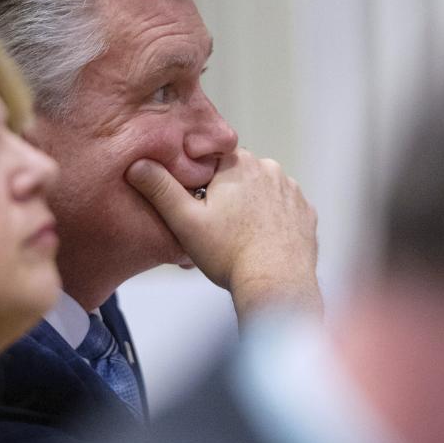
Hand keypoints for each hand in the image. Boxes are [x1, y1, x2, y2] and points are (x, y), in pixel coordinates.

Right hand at [125, 150, 321, 316]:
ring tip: (236, 235)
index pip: (212, 158)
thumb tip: (137, 164)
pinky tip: (259, 240)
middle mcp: (269, 168)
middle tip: (213, 224)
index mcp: (238, 163)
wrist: (277, 284)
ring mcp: (291, 190)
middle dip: (224, 192)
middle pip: (236, 173)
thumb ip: (160, 189)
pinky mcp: (306, 212)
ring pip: (260, 189)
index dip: (200, 179)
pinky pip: (282, 208)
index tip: (196, 203)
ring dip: (249, 204)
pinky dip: (271, 220)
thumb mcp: (184, 221)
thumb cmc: (228, 254)